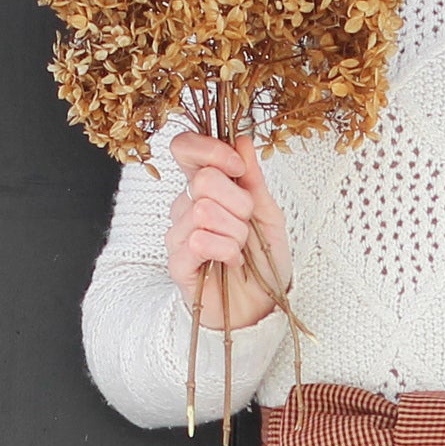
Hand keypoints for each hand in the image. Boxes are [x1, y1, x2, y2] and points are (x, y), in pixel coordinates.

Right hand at [166, 130, 291, 329]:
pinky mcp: (178, 263)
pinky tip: (233, 262)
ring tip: (241, 248)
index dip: (211, 150)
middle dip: (238, 204)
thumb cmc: (263, 259)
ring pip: (204, 212)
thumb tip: (241, 140)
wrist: (262, 305)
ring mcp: (178, 235)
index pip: (185, 148)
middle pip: (203, 181)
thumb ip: (253, 178)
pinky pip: (199, 241)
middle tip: (247, 225)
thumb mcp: (267, 212)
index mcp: (205, 188)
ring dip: (236, 232)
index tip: (238, 168)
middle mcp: (185, 207)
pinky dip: (226, 251)